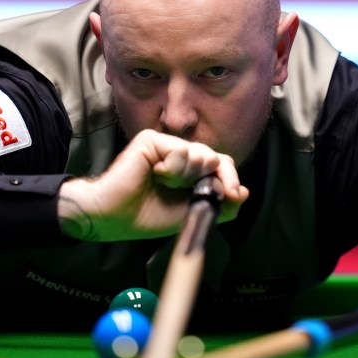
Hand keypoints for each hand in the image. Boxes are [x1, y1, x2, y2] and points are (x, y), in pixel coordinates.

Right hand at [56, 129, 248, 241]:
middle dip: (209, 178)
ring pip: (200, 153)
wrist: (114, 217)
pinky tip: (156, 175)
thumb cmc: (147, 216)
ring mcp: (166, 146)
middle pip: (214, 157)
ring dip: (187, 175)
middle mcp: (179, 155)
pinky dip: (173, 168)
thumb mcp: (191, 213)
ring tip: (165, 183)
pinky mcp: (152, 140)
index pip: (220, 166)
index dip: (229, 179)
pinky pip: (180, 149)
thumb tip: (243, 192)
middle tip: (187, 190)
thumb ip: (220, 205)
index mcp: (188, 171)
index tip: (233, 194)